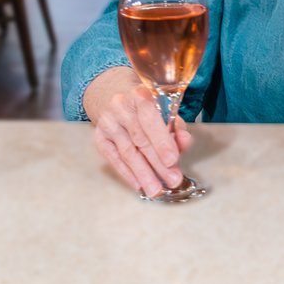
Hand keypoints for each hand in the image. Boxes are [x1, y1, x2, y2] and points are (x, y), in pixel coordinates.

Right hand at [83, 67, 193, 197]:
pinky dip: (126, 173)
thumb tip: (184, 142)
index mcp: (140, 94)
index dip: (162, 141)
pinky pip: (113, 158)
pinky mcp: (99, 137)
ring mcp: (107, 122)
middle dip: (157, 163)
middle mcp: (120, 107)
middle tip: (172, 180)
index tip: (173, 160)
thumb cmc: (144, 105)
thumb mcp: (162, 108)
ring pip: (127, 151)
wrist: (112, 95)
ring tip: (155, 189)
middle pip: (140, 139)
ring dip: (143, 173)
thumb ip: (176, 126)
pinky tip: (138, 185)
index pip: (150, 119)